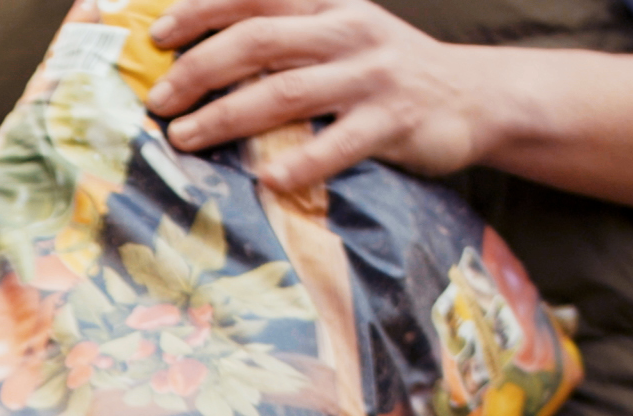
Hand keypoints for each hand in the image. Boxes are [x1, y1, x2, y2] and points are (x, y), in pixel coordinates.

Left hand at [142, 0, 505, 191]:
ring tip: (185, 138)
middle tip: (159, 102)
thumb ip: (288, 37)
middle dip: (198, 70)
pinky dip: (300, 162)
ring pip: (285, 93)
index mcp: (328, 5)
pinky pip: (339, 144)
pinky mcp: (394, 122)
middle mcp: (347, 31)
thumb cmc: (387, 71)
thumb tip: (206, 57)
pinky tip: (268, 181)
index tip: (157, 37)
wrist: (475, 96)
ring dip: (226, 117)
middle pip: (257, 42)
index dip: (200, 10)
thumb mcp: (341, 34)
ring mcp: (371, 77)